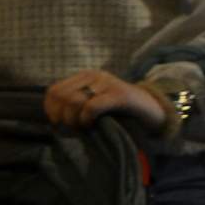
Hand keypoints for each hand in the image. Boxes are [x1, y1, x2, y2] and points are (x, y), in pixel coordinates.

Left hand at [44, 70, 165, 131]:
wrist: (153, 112)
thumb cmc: (118, 113)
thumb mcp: (92, 105)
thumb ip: (73, 107)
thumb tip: (52, 119)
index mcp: (84, 77)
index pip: (53, 91)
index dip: (51, 110)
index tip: (59, 124)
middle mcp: (93, 76)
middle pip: (60, 96)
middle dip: (62, 117)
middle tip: (73, 128)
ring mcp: (107, 83)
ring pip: (73, 101)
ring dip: (73, 120)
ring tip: (83, 127)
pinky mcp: (119, 95)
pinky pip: (91, 106)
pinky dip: (86, 119)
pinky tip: (91, 125)